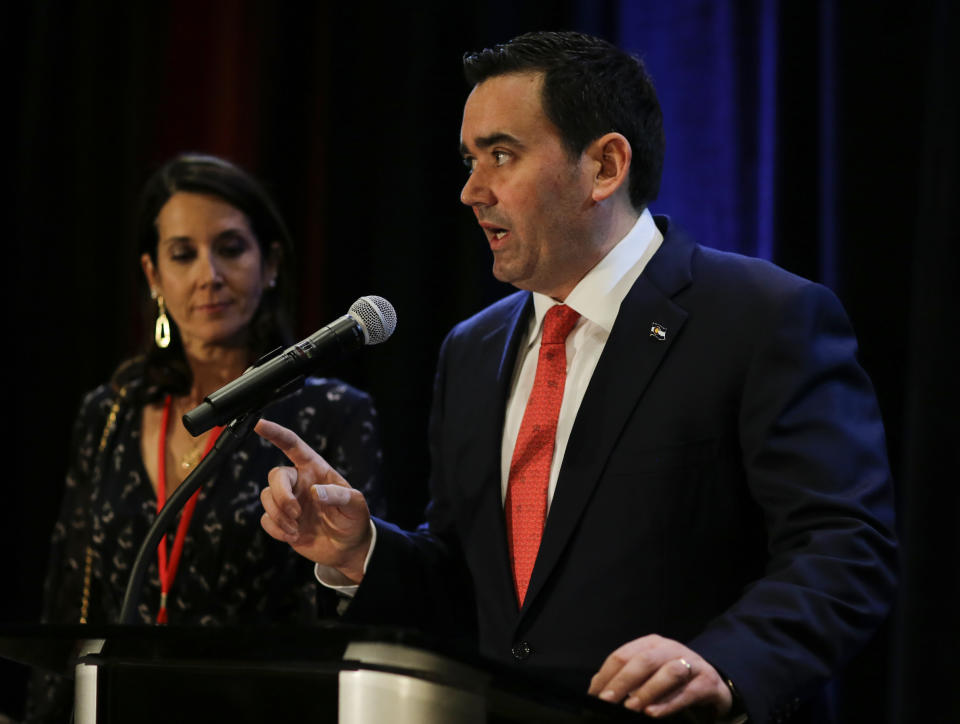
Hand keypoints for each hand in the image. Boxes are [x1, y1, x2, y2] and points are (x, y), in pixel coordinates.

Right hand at [256, 418, 371, 581]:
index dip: (275, 433)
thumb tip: (315, 492)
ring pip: (267, 497)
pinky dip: (277, 529)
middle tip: (296, 513)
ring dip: (280, 515)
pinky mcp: (282, 520)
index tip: (258, 424)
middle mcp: (299, 482)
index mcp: (316, 469)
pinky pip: (266, 519)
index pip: (293, 446)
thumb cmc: (354, 520)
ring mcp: (289, 501)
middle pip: (275, 475)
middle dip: (281, 495)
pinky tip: (294, 535)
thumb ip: (340, 495)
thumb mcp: (357, 506)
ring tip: (298, 529)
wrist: (348, 547)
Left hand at [588, 634, 731, 719]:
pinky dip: (669, 703)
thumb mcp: (648, 673)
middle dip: (622, 681)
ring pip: (668, 672)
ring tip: (631, 707)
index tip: (594, 695)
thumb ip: (625, 677)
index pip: (623, 654)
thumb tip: (596, 687)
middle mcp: (670, 648)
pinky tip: (653, 714)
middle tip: (607, 700)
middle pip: (643, 660)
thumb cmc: (673, 680)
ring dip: (647, 690)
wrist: (713, 682)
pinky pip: (687, 692)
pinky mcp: (707, 681)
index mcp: (651, 644)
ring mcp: (691, 662)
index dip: (607, 674)